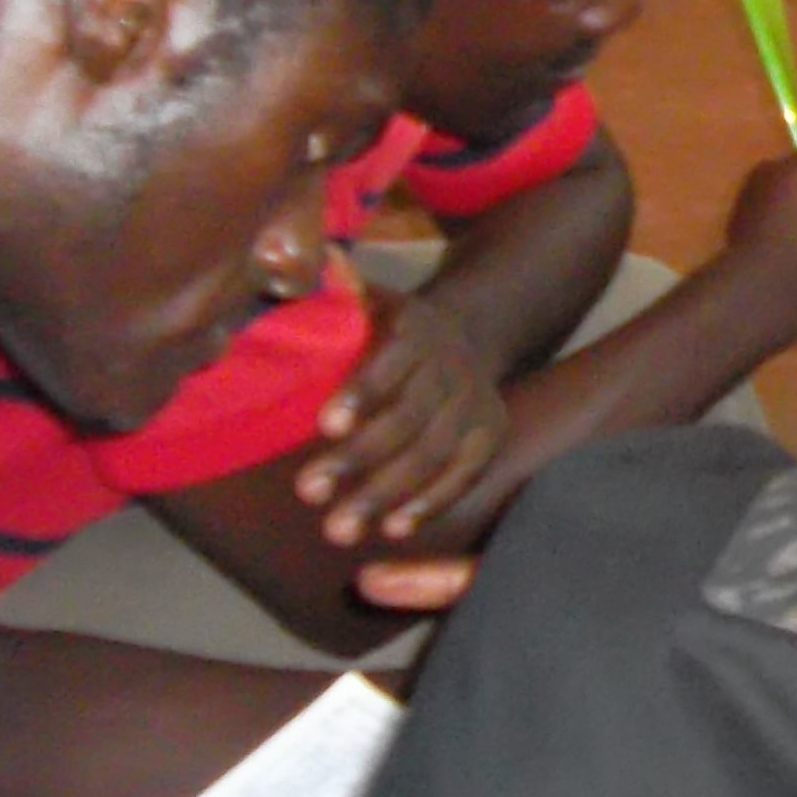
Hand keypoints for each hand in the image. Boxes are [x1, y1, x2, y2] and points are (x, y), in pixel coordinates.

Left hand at [300, 296, 507, 552]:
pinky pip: (464, 474)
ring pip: (434, 454)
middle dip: (359, 459)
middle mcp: (453, 366)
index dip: (362, 392)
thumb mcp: (367, 295)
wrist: (465, 333)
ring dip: (386, 494)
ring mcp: (476, 403)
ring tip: (338, 528)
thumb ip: (335, 289)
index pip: (392, 363)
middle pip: (411, 418)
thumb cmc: (388, 324)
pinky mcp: (490, 435)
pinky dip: (431, 503)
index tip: (324, 425)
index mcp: (417, 329)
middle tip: (308, 492)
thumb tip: (306, 268)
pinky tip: (393, 528)